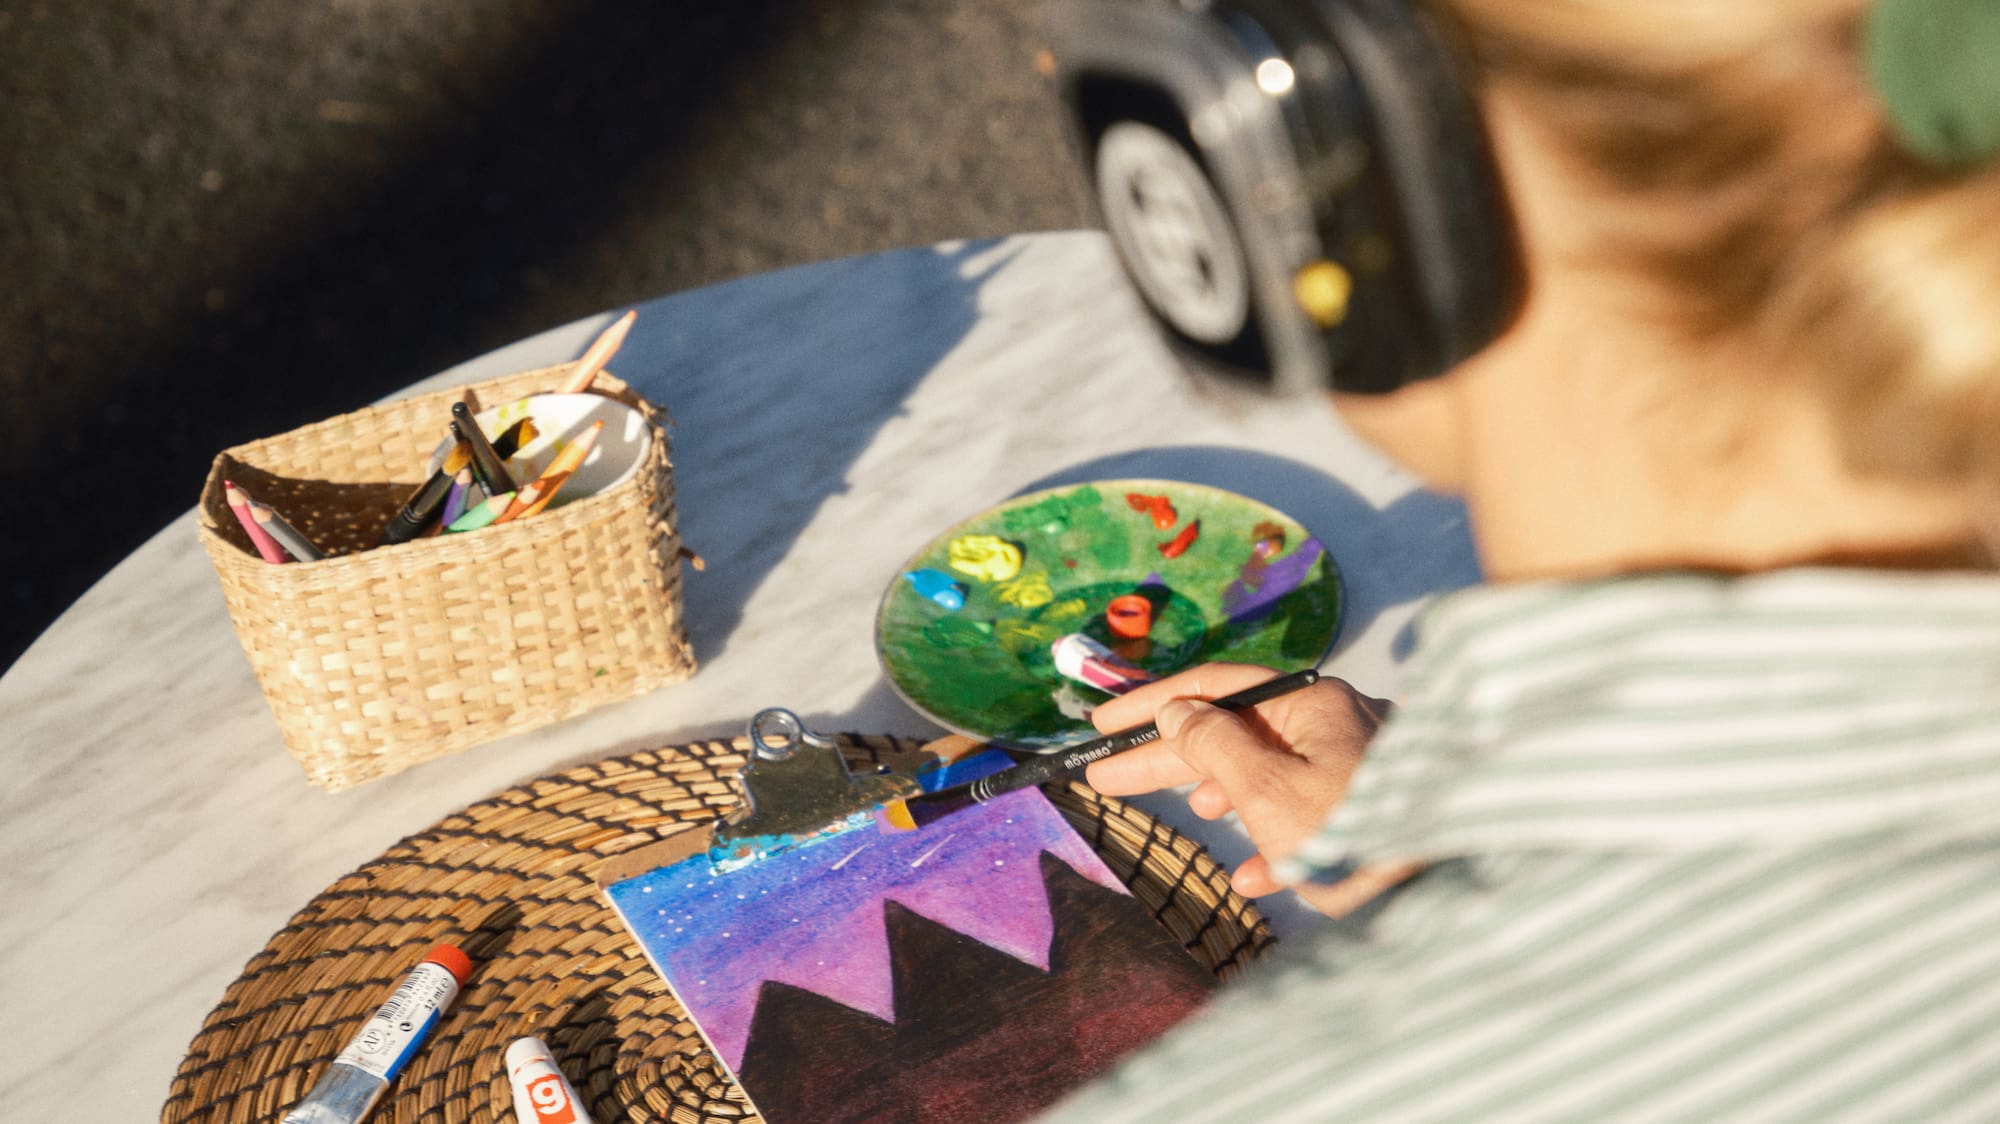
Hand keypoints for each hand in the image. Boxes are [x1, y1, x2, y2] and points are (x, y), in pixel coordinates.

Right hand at [1083, 663, 1413, 914]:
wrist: (1441, 895)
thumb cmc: (1350, 836)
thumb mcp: (1263, 789)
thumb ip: (1212, 745)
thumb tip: (1178, 711)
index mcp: (1312, 703)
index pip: (1214, 688)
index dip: (1151, 705)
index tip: (1102, 723)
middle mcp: (1336, 723)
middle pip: (1234, 731)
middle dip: (1172, 758)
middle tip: (1106, 776)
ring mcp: (1357, 768)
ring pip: (1271, 770)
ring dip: (1226, 793)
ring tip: (1197, 815)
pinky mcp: (1373, 815)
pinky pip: (1309, 816)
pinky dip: (1275, 841)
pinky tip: (1254, 876)